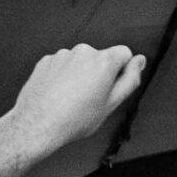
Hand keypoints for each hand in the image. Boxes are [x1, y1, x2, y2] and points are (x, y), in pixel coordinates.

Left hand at [0, 44, 145, 176]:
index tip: (112, 86)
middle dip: (99, 73)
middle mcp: (83, 52)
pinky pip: (62, 65)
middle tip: (91, 98)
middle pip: (101, 57)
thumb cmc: (74, 119)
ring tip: (72, 98)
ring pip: (80, 61)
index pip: (124, 53)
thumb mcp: (112, 104)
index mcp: (103, 61)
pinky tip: (58, 94)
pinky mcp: (46, 60)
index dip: (122, 70)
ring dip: (80, 74)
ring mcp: (62, 55)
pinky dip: (63, 76)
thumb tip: (139, 61)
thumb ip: (130, 79)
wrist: (37, 124)